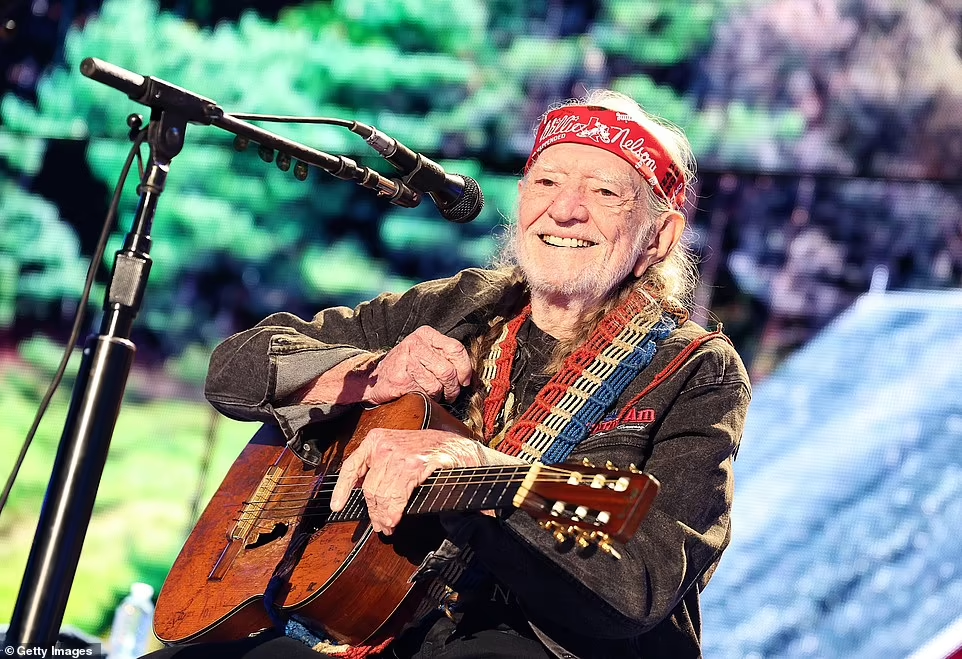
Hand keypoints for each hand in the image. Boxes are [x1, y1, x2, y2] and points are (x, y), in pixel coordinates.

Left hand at [329, 428, 484, 534]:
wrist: (461, 448)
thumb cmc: (431, 451)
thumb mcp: (400, 450)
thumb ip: (382, 466)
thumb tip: (363, 491)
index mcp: (377, 439)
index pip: (352, 466)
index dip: (343, 489)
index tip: (337, 506)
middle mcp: (386, 445)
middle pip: (369, 488)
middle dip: (373, 511)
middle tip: (379, 525)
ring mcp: (401, 454)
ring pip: (381, 494)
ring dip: (383, 516)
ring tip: (388, 526)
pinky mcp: (416, 465)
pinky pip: (397, 496)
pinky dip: (394, 512)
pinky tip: (395, 520)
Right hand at [365, 326, 471, 404]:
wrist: (373, 379)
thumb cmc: (405, 367)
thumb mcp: (424, 352)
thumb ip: (446, 357)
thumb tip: (469, 377)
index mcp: (425, 334)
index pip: (456, 349)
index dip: (465, 368)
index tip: (465, 381)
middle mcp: (415, 344)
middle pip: (448, 371)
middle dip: (453, 388)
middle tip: (450, 394)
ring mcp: (406, 361)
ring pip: (437, 385)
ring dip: (438, 396)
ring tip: (431, 394)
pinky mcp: (400, 379)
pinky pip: (424, 394)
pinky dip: (425, 399)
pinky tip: (418, 394)